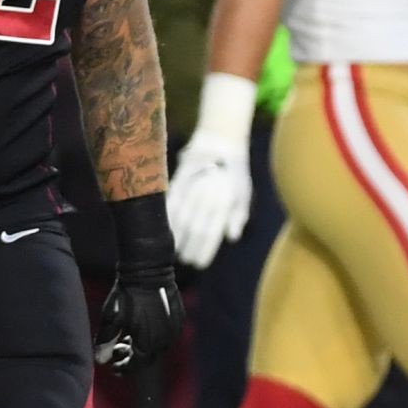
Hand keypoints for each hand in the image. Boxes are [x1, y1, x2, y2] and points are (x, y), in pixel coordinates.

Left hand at [94, 194, 181, 370]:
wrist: (149, 271)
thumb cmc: (126, 296)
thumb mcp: (111, 319)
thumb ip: (105, 343)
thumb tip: (100, 361)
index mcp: (147, 345)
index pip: (135, 366)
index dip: (122, 367)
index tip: (112, 366)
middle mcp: (164, 341)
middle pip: (148, 358)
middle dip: (132, 357)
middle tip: (118, 349)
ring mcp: (174, 330)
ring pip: (158, 346)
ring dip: (144, 346)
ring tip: (128, 336)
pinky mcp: (179, 318)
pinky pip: (167, 334)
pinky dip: (154, 335)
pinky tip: (143, 326)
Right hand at [166, 72, 257, 263]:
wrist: (218, 144)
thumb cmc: (234, 174)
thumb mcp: (243, 193)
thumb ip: (238, 216)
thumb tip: (232, 238)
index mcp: (224, 200)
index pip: (211, 232)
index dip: (203, 250)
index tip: (198, 264)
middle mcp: (206, 195)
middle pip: (193, 229)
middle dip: (188, 248)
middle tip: (185, 262)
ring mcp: (190, 189)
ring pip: (179, 220)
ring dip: (175, 239)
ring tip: (174, 252)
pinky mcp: (176, 182)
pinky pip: (169, 205)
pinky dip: (166, 221)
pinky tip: (164, 232)